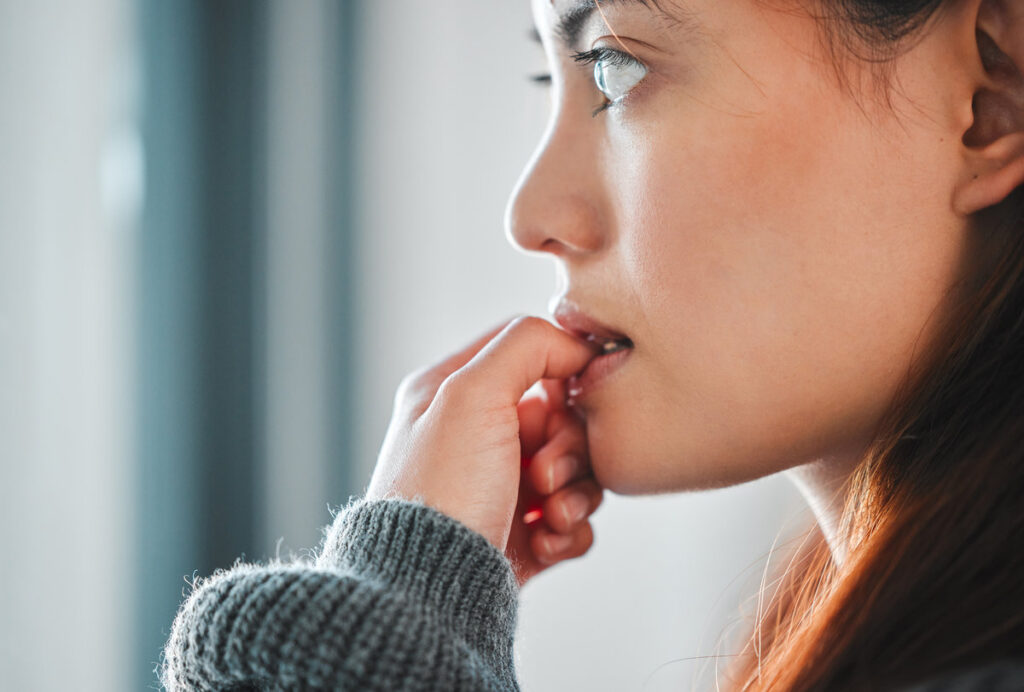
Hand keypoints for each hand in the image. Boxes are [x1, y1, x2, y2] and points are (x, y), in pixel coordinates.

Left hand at [364, 315, 601, 557]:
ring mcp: (500, 488)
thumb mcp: (471, 394)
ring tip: (549, 515)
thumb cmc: (441, 492)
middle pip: (561, 416)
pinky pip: (574, 519)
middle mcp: (475, 437)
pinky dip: (570, 531)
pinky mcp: (522, 535)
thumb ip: (525, 346)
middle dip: (567, 447)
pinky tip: (545, 542)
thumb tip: (574, 344)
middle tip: (544, 475)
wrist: (428, 593)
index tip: (574, 393)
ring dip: (576, 492)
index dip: (561, 368)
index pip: (526, 351)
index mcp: (453, 394)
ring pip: (576, 469)